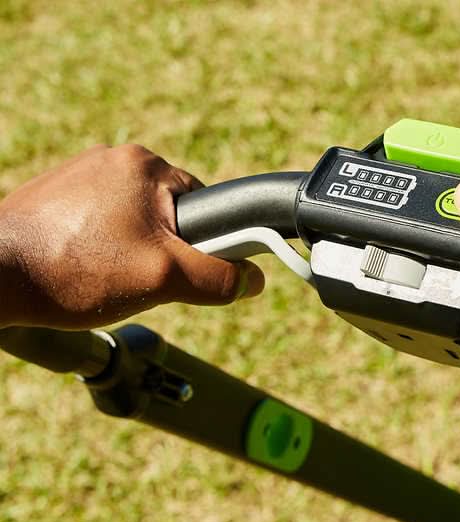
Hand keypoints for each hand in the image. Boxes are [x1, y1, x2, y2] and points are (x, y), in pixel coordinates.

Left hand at [0, 144, 263, 328]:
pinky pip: (105, 222)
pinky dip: (105, 247)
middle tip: (141, 277)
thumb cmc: (77, 269)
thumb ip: (218, 278)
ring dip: (135, 251)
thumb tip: (253, 281)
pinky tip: (87, 268)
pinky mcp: (60, 194)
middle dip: (165, 250)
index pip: (203, 204)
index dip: (204, 243)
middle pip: (170, 214)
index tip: (184, 268)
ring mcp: (82, 173)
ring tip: (107, 275)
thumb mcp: (164, 278)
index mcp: (145, 165)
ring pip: (137, 221)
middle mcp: (113, 158)